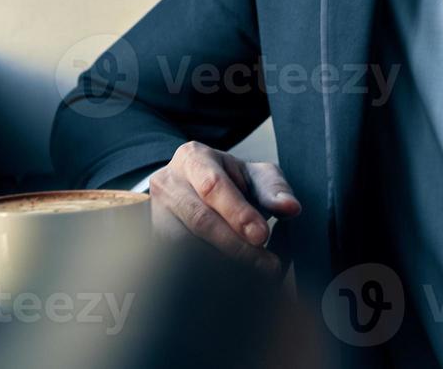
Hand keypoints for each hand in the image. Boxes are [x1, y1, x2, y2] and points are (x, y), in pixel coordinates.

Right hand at [148, 141, 300, 275]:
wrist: (196, 190)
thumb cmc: (232, 182)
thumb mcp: (256, 175)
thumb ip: (275, 190)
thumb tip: (291, 208)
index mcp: (193, 158)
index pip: (213, 187)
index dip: (237, 213)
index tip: (262, 236)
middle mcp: (167, 184)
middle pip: (198, 219)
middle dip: (234, 245)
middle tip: (265, 265)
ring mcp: (154, 213)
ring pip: (181, 246)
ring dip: (219, 263)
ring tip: (252, 276)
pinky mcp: (151, 241)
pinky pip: (174, 263)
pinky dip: (203, 274)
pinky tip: (229, 284)